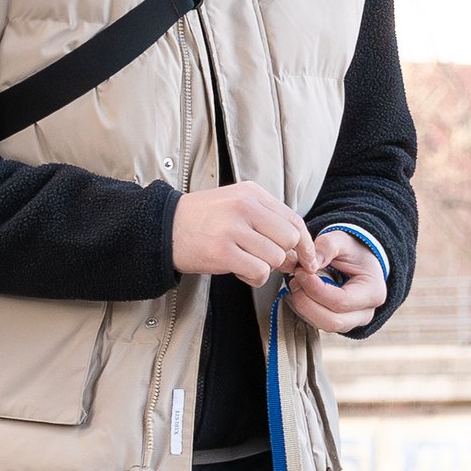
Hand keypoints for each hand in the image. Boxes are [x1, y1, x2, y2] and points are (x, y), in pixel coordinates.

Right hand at [172, 182, 311, 288]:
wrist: (163, 227)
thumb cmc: (202, 220)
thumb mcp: (236, 206)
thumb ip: (268, 222)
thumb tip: (299, 252)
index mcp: (251, 193)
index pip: (294, 220)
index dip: (305, 243)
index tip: (307, 258)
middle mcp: (244, 207)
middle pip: (289, 240)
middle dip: (284, 256)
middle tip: (268, 261)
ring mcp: (233, 229)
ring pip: (275, 258)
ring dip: (264, 267)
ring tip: (245, 261)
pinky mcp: (222, 252)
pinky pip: (258, 272)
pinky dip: (254, 277)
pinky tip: (239, 270)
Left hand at [286, 229, 387, 334]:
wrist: (359, 260)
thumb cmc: (353, 251)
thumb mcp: (343, 240)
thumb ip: (327, 247)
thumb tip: (309, 265)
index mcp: (373, 292)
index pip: (340, 301)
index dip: (315, 289)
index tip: (300, 272)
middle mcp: (365, 313)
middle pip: (332, 321)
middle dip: (307, 303)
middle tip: (294, 281)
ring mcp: (352, 322)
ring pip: (323, 326)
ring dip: (302, 307)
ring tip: (295, 285)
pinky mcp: (338, 323)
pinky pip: (318, 324)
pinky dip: (303, 310)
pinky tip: (298, 292)